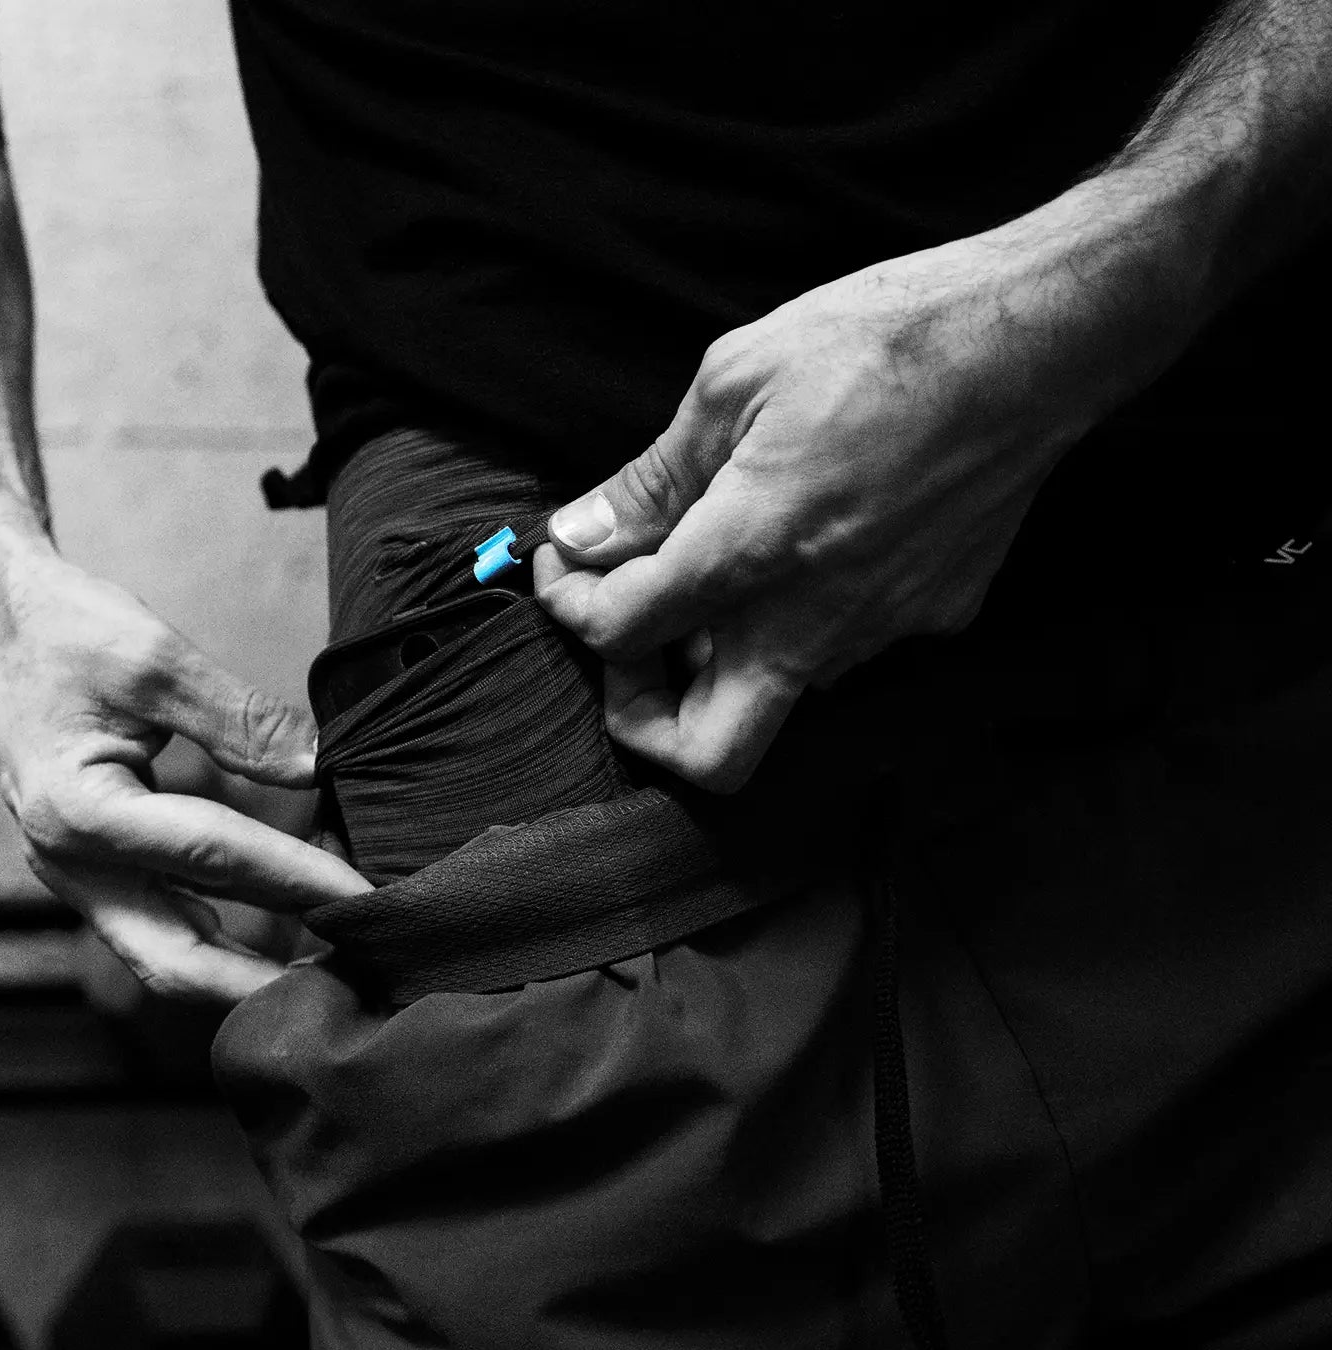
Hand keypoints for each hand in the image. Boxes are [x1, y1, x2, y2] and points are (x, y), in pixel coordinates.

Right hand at [0, 535, 370, 1001]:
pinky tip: (278, 935)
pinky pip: (157, 923)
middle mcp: (66, 860)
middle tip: (348, 982)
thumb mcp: (153, 657)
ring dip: (242, 971)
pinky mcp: (89, 866)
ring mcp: (72, 871)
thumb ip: (239, 718)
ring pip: (164, 954)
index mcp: (78, 809)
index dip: (299, 881)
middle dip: (263, 984)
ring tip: (326, 970)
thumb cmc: (61, 628)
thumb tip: (319, 767)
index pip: (213, 859)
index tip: (368, 901)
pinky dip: (218, 937)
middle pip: (175, 959)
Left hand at [536, 221, 1171, 791]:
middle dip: (646, 717)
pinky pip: (848, 646)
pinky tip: (807, 538)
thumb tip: (582, 534)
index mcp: (749, 554)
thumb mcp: (734, 381)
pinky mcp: (939, 614)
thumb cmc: (884, 337)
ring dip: (726, 654)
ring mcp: (885, 628)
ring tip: (714, 564)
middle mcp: (816, 619)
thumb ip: (651, 480)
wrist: (1039, 336)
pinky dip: (803, 616)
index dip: (572, 604)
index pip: (620, 635)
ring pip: (778, 695)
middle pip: (707, 754)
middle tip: (632, 635)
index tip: (569, 560)